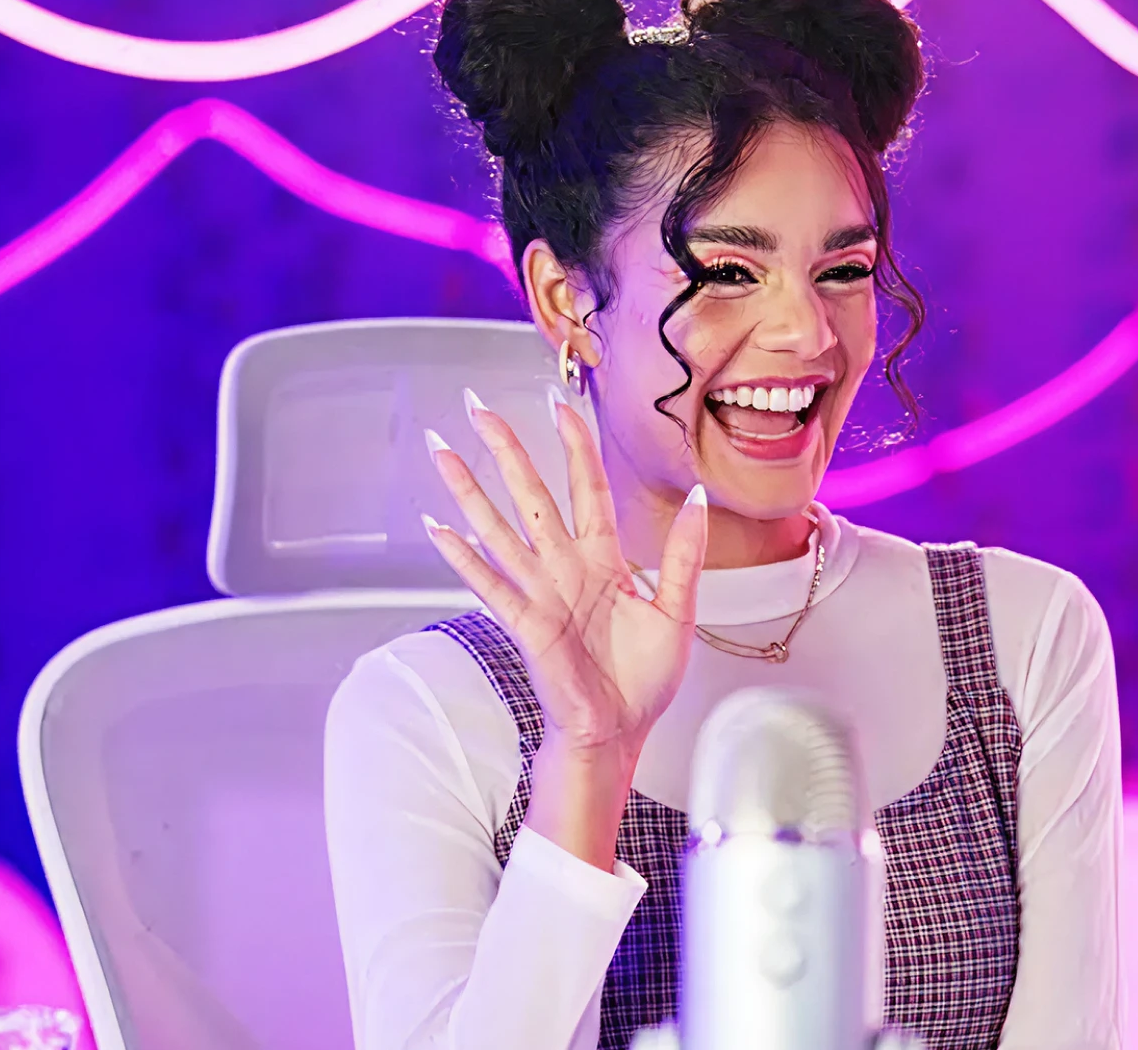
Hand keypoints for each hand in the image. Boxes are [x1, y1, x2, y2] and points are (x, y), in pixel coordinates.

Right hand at [422, 389, 707, 764]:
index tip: (560, 404)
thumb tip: (700, 495)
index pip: (587, 488)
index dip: (574, 446)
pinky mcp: (528, 625)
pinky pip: (491, 584)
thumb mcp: (678, 610)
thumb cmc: (643, 679)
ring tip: (441, 450)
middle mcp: (567, 569)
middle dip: (506, 450)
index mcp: (605, 561)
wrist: (620, 732)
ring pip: (500, 529)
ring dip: (469, 490)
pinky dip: (463, 556)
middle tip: (478, 406)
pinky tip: (437, 528)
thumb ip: (685, 554)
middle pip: (532, 495)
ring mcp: (542, 594)